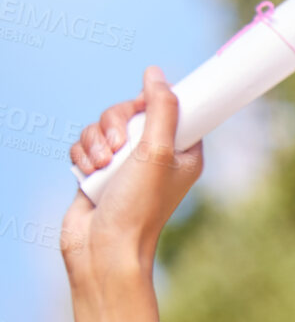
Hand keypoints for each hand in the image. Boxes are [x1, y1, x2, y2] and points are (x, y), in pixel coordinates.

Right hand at [61, 64, 203, 321]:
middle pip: (131, 111)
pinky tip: (88, 175)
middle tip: (117, 144)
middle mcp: (157, 156)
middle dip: (115, 122)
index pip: (173, 109)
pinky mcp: (99, 171)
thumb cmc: (138, 206)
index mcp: (183, 152)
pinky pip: (86, 143)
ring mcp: (126, 164)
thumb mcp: (157, 152)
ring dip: (96, 142)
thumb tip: (156, 74)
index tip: (145, 107)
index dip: (154, 103)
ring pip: (103, 126)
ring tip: (101, 166)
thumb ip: (161, 109)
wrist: (103, 247)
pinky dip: (83, 155)